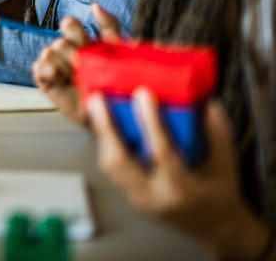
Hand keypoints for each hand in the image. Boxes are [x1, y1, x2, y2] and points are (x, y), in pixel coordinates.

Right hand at [33, 3, 120, 124]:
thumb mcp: (120, 50)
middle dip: (71, 52)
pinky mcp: (49, 84)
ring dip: (61, 62)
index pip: (69, 25)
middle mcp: (67, 53)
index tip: (83, 39)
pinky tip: (57, 75)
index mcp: (82, 42)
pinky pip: (38, 69)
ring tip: (74, 74)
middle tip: (84, 65)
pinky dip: (45, 69)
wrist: (117, 111)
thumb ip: (109, 25)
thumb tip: (95, 5)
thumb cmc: (119, 80)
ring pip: (48, 53)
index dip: (72, 27)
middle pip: (59, 41)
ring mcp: (56, 68)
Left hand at [88, 92, 271, 258]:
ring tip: (96, 106)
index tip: (143, 94)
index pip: (161, 152)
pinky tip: (103, 124)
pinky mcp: (130, 198)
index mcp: (181, 187)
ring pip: (109, 166)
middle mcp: (153, 196)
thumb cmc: (220, 191)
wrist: (215, 227)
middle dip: (105, 128)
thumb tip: (202, 99)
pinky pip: (112, 170)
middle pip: (118, 162)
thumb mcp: (226, 161)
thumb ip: (216, 130)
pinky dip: (106, 145)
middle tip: (97, 99)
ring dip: (101, 135)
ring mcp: (138, 199)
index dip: (150, 122)